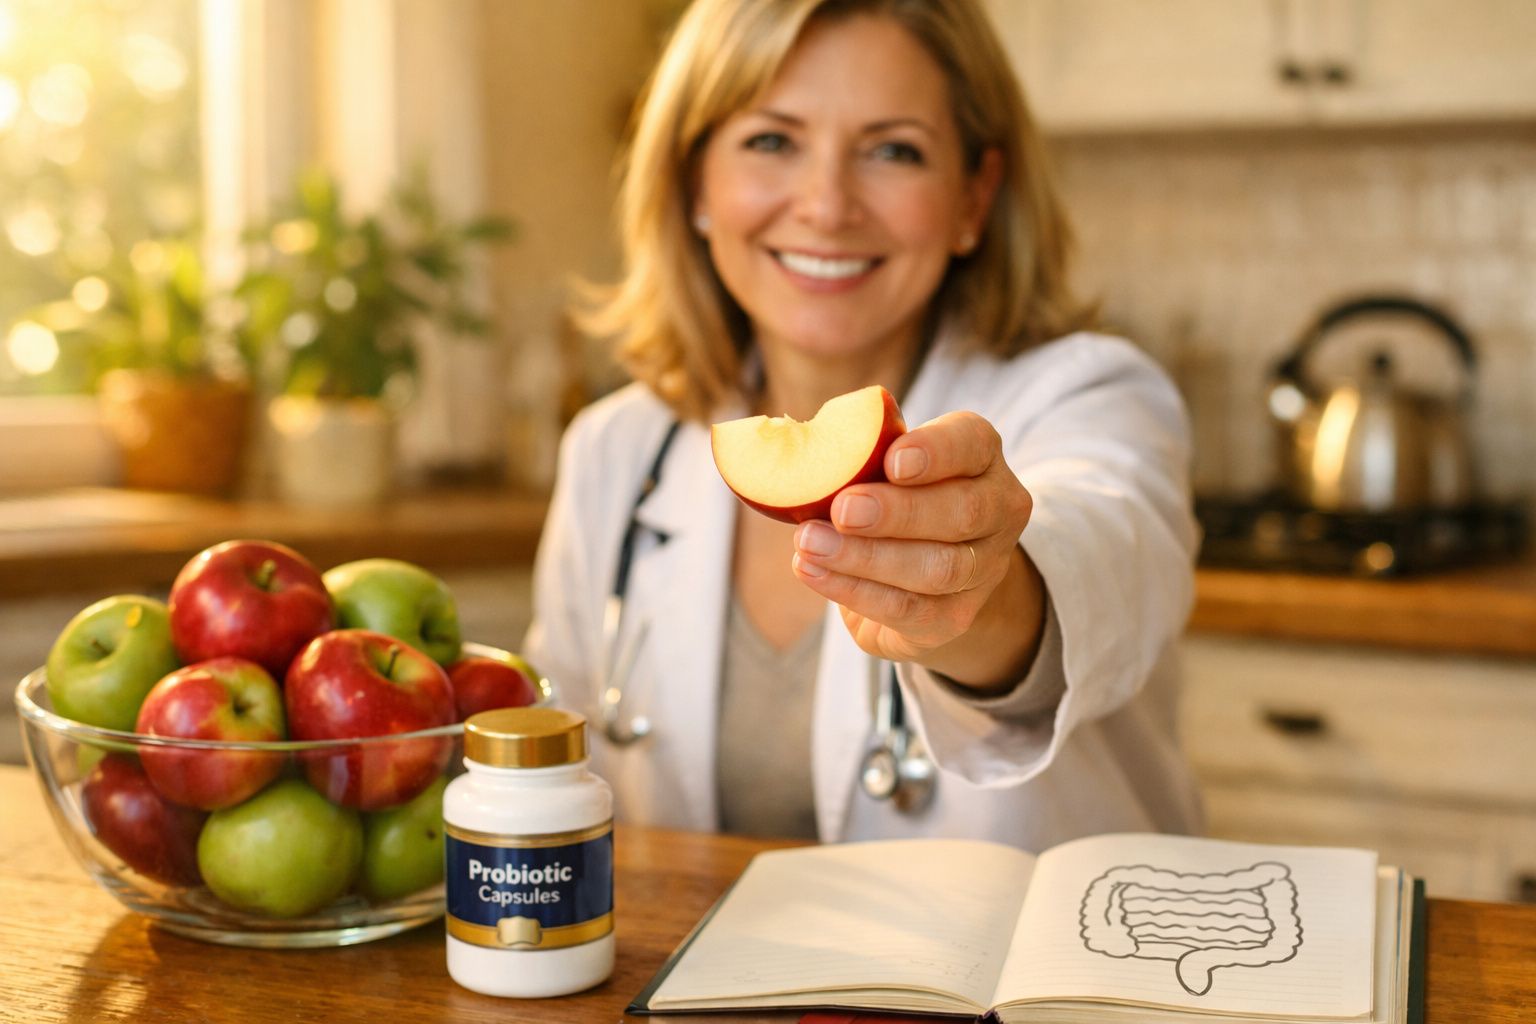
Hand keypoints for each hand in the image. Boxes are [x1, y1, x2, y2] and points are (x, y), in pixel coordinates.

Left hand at [791, 411, 1043, 688]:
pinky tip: (813, 571)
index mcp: (980, 456)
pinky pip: (908, 609)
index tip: (892, 461)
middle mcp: (997, 510)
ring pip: (938, 568)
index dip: (936, 452)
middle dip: (898, 513)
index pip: (972, 443)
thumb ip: (858, 455)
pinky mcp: (954, 616)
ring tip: (810, 544)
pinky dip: (855, 591)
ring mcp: (983, 569)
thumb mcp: (881, 465)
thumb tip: (799, 447)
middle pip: (962, 512)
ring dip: (867, 557)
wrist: (920, 576)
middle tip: (841, 510)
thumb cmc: (890, 497)